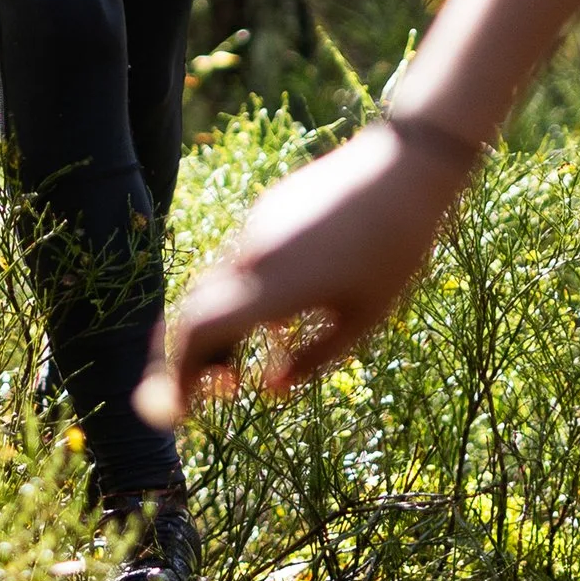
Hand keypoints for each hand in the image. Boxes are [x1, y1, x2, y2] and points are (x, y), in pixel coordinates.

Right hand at [136, 121, 469, 423]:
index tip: (178, 410)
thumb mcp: (363, 319)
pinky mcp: (267, 210)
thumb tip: (270, 389)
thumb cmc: (394, 252)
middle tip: (214, 393)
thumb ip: (313, 360)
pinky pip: (237, 263)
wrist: (402, 170)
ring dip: (217, 330)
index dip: (177, 373)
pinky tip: (275, 320)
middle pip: (192, 311)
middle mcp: (251, 256)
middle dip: (189, 358)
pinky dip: (237, 299)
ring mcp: (255, 228)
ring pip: (214, 286)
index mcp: (273, 288)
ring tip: (240, 368)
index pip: (198, 333)